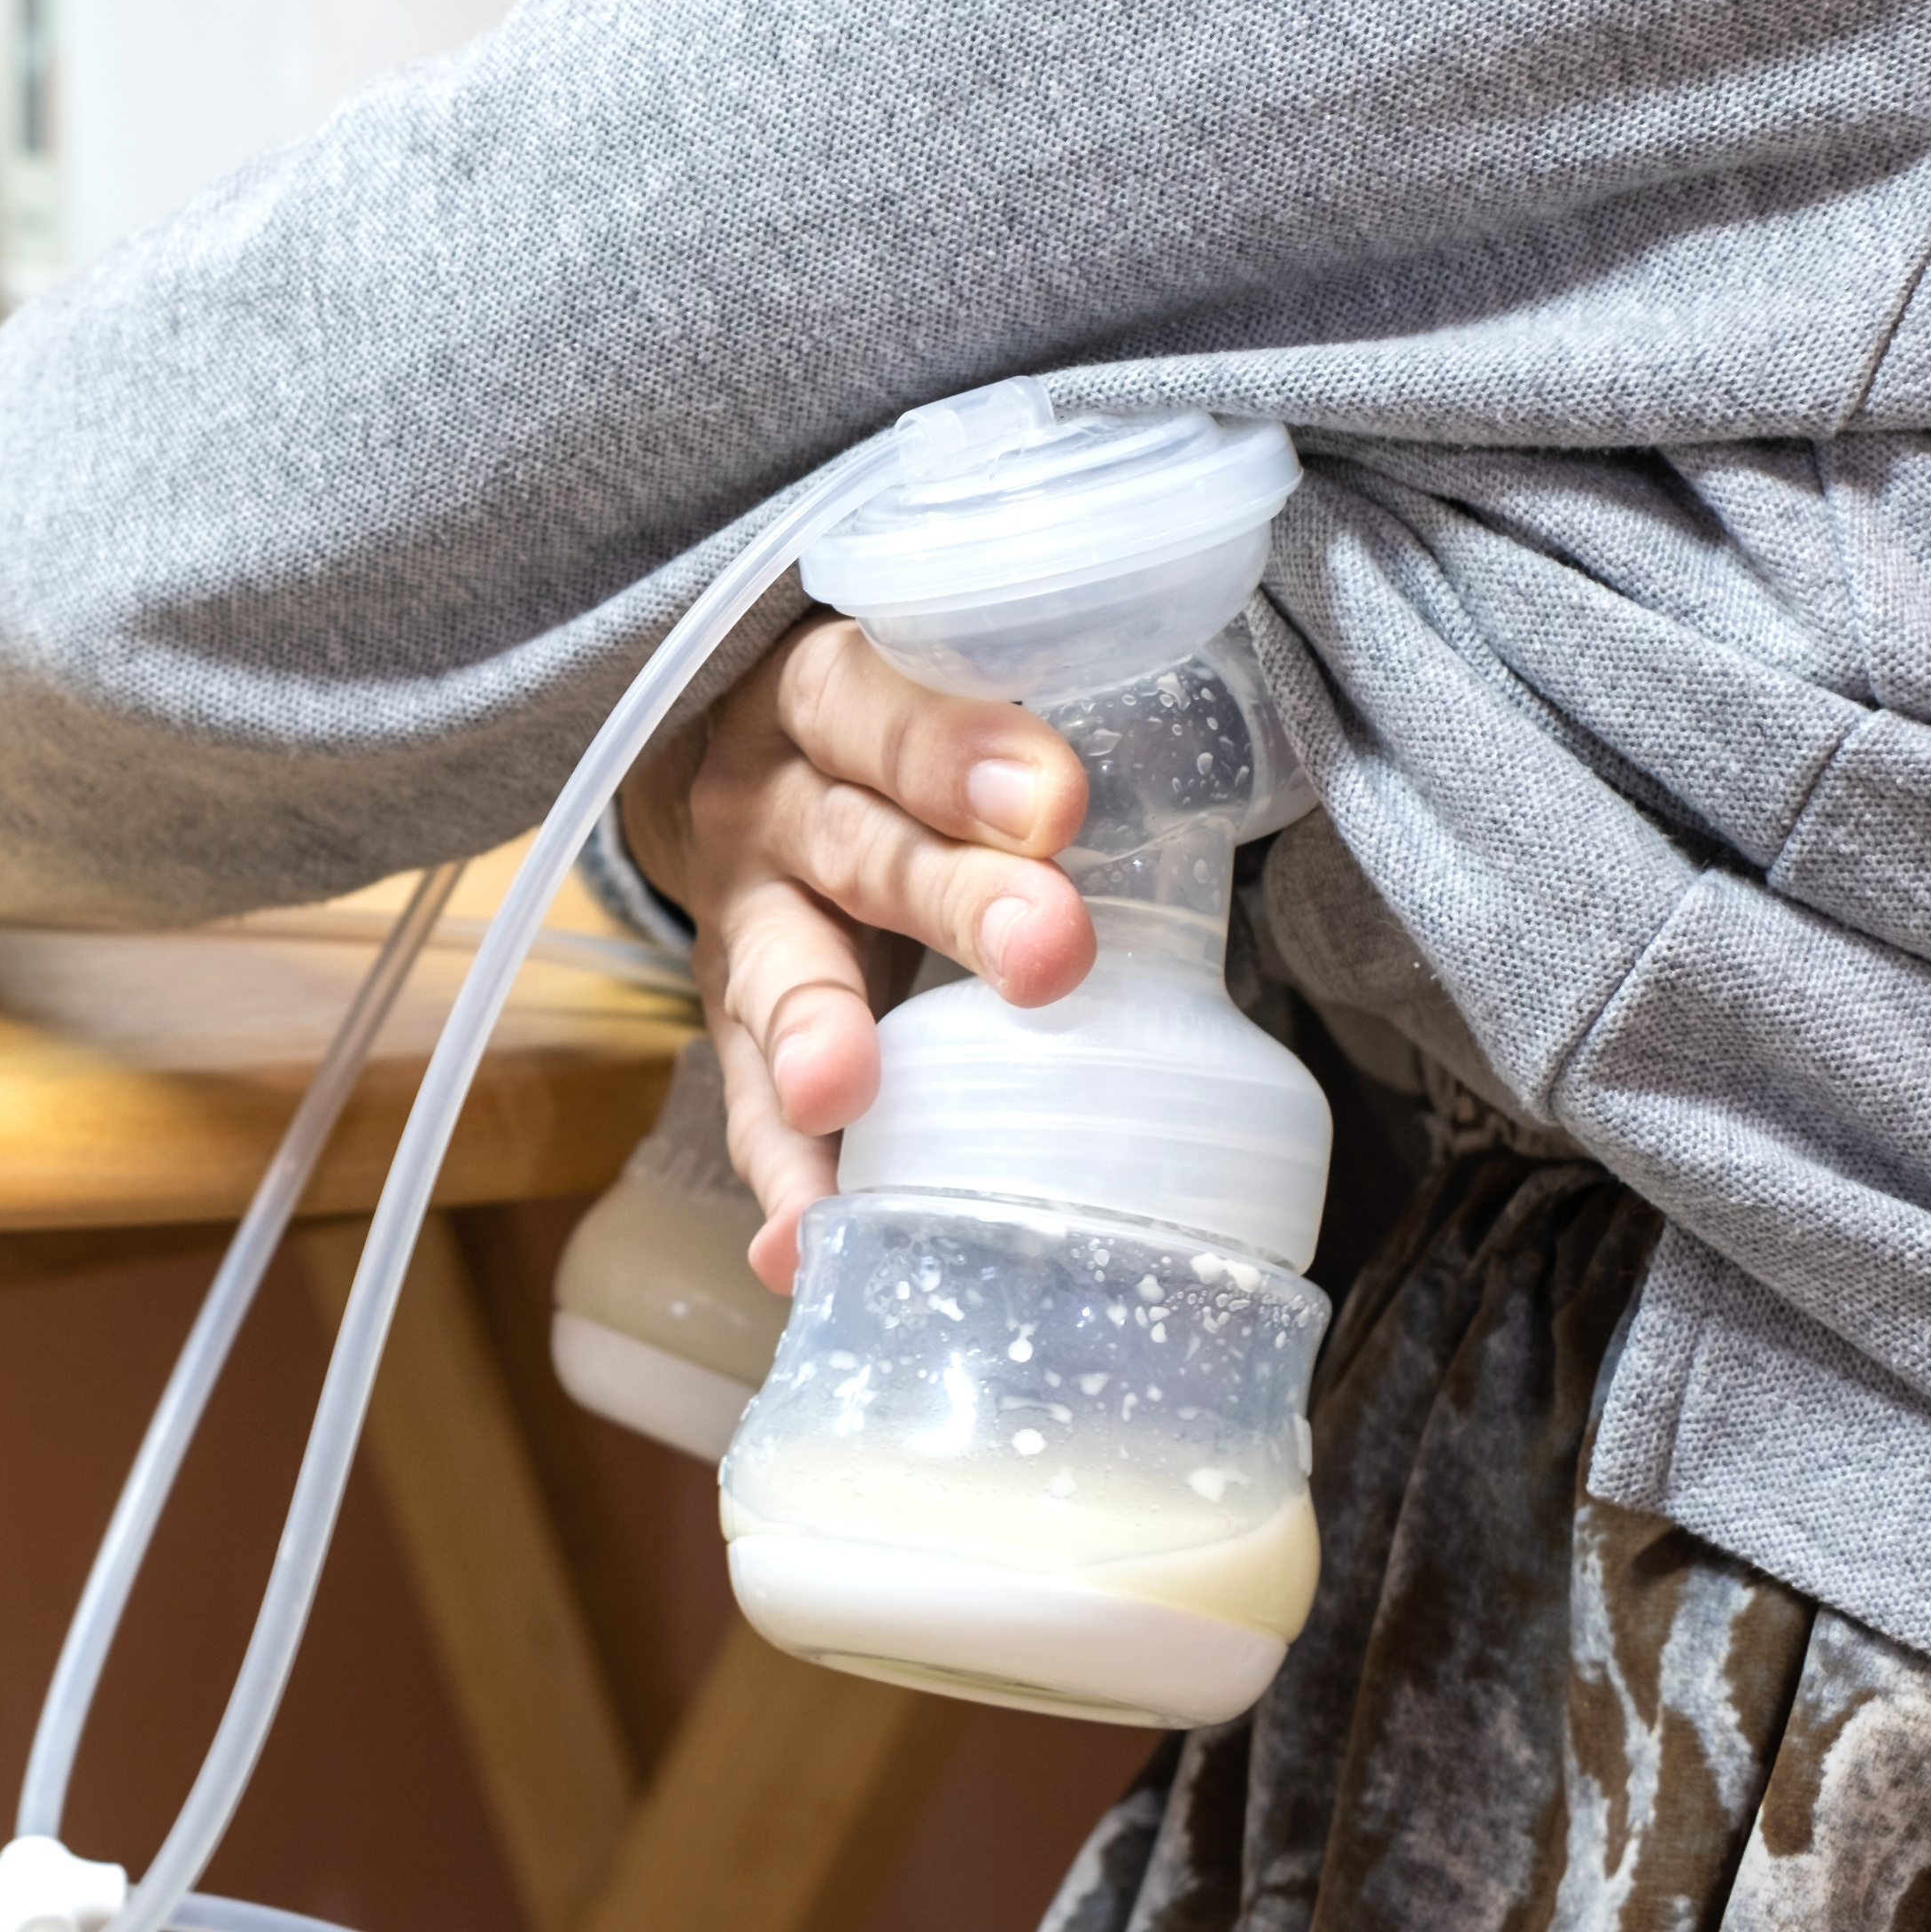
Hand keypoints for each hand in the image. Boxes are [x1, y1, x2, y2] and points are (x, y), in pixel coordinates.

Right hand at [617, 618, 1094, 1288]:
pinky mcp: (730, 1029)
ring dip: (820, 1036)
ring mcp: (739, 921)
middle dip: (949, 902)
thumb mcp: (937, 689)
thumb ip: (1029, 722)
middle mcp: (767, 803)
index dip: (959, 750)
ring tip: (842, 1091)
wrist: (748, 774)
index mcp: (823, 699)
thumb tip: (1200, 761)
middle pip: (855, 845)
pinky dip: (781, 1176)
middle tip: (1047, 952)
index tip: (1058, 801)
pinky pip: (747, 1108)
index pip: (879, 702)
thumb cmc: (894, 740)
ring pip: (780, 973)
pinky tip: (799, 1241)